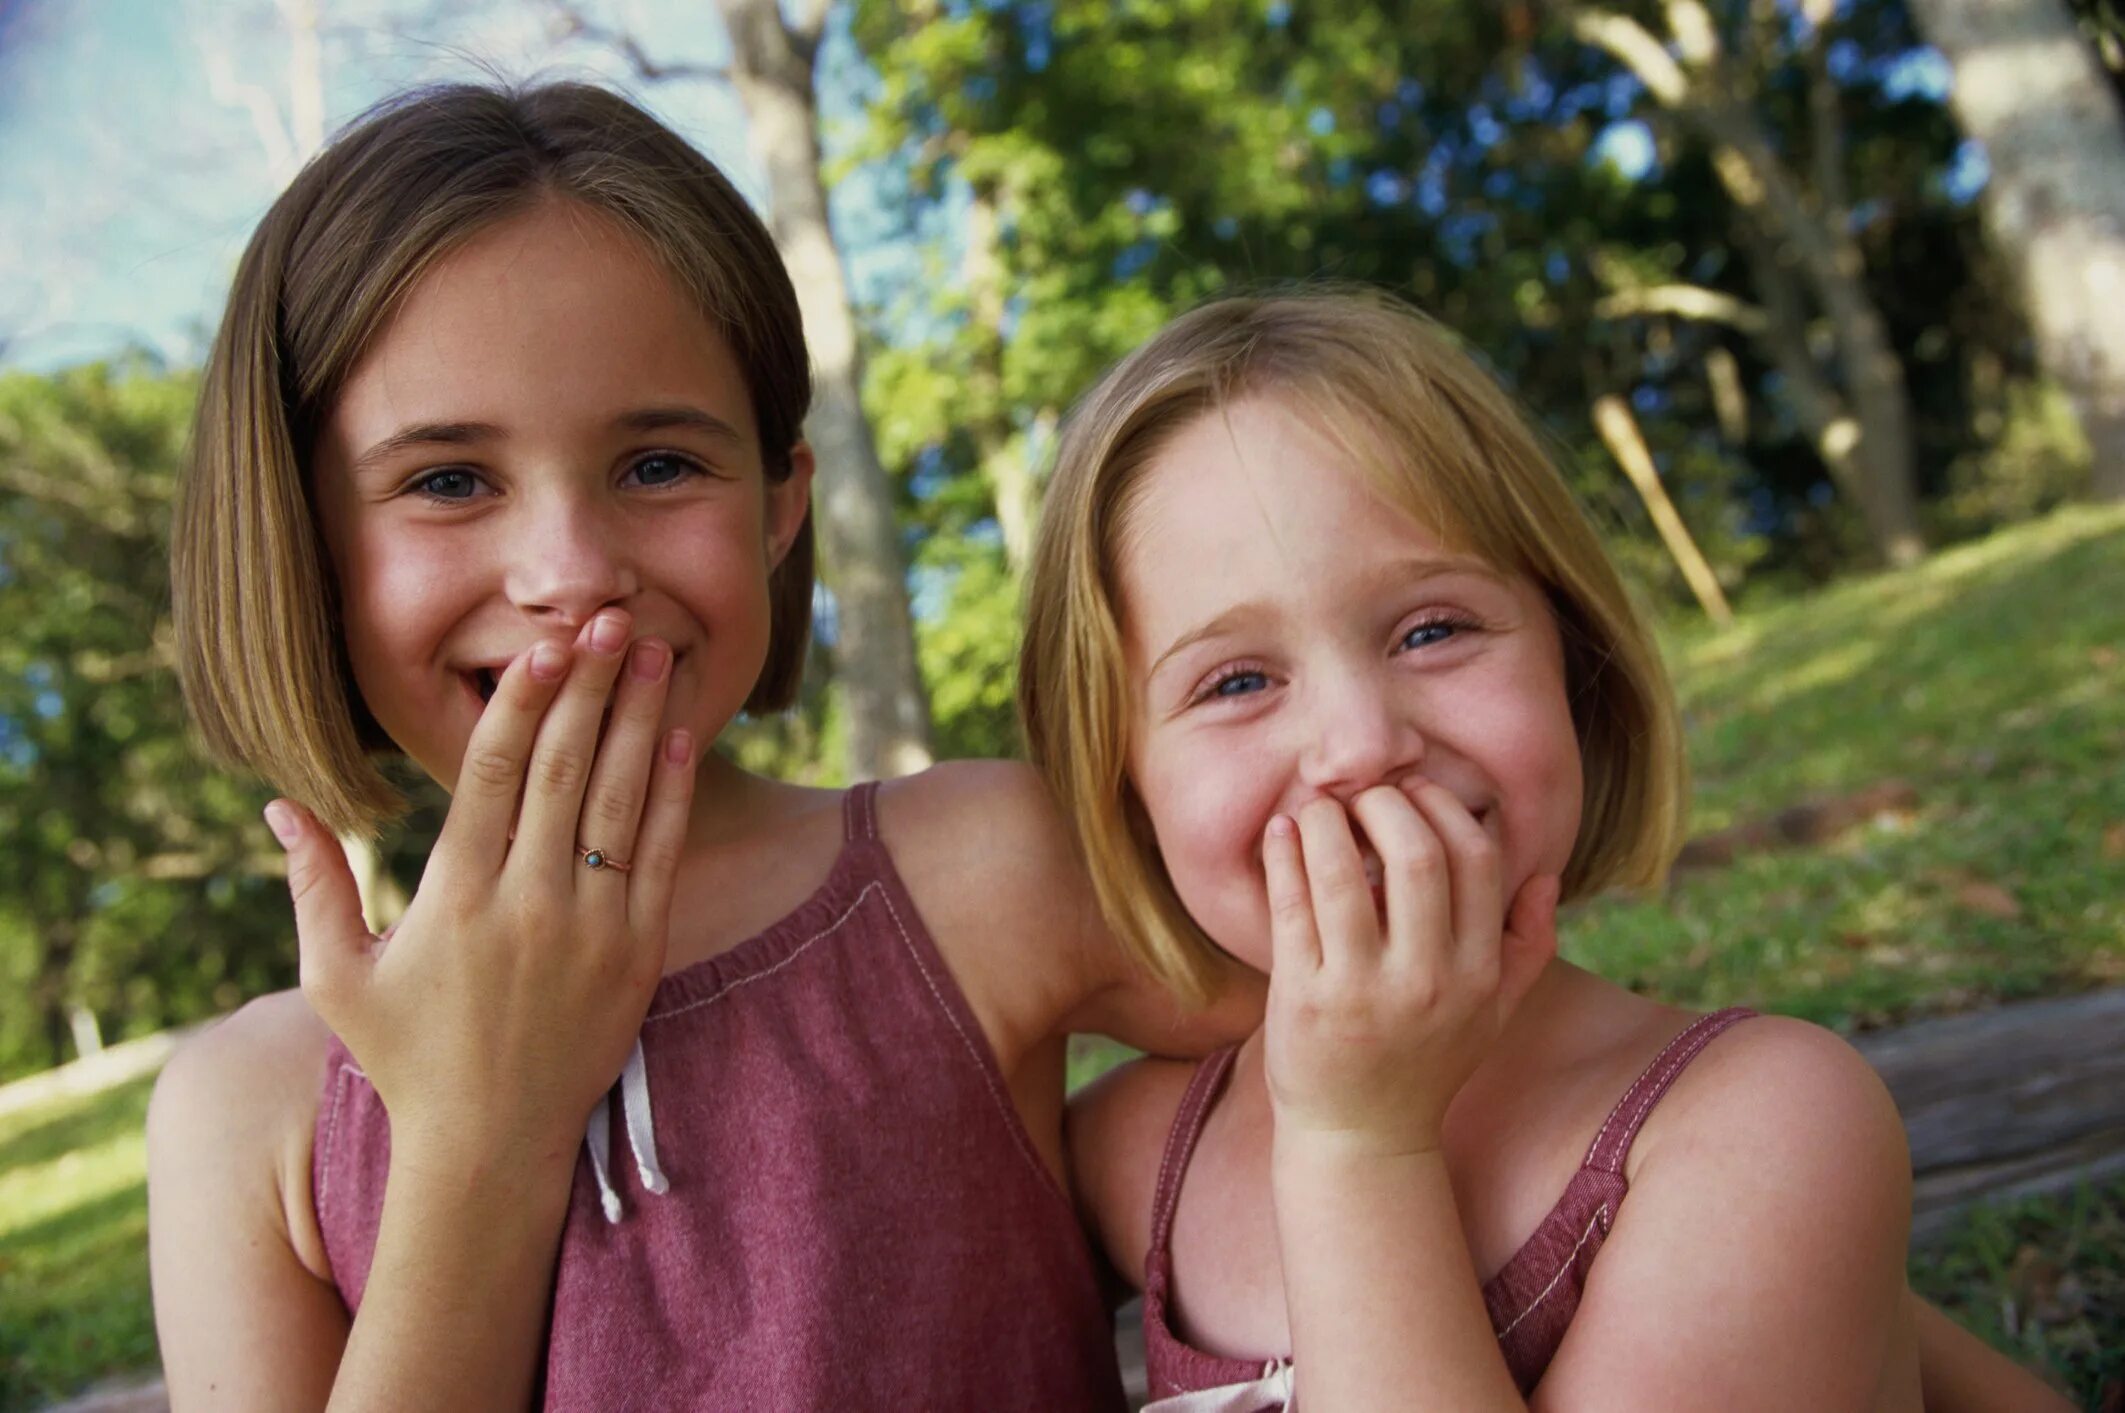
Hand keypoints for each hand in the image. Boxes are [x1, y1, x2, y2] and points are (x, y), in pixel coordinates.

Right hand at [264, 609, 697, 1171]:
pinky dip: (671, 792)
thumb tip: (278, 807)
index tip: (543, 646)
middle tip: (611, 618)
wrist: (490, 1144)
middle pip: (566, 770)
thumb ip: (313, 886)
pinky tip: (680, 737)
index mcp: (453, 896)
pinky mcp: (637, 953)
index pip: (494, 775)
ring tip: (654, 652)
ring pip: (619, 801)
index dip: (523, 703)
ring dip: (639, 720)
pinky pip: (660, 855)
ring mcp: (588, 927)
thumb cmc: (407, 1057)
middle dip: (591, 687)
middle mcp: (526, 902)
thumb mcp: (337, 977)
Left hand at [1261, 781, 1559, 1157]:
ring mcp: (1361, 991)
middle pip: (1416, 856)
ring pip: (1343, 874)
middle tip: (1365, 794)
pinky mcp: (1303, 999)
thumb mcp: (1493, 1015)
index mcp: (1477, 975)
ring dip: (1329, 821)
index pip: (1476, 862)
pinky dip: (1284, 856)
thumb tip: (1546, 876)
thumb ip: (1527, 948)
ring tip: (1322, 807)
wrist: (1361, 1139)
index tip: (1415, 793)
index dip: (1445, 810)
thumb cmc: (1426, 1064)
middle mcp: (1426, 981)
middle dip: (1387, 804)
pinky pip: (1290, 906)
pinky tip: (1282, 831)